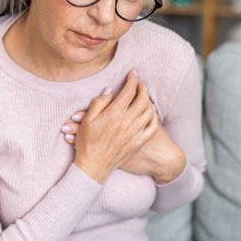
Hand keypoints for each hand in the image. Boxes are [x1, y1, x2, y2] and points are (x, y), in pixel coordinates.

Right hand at [69, 70, 157, 184]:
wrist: (93, 166)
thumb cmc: (87, 142)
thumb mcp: (87, 119)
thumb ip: (99, 102)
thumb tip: (110, 90)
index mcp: (114, 113)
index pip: (129, 90)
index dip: (132, 79)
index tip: (132, 74)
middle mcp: (128, 121)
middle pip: (142, 98)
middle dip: (142, 88)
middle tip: (139, 84)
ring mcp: (135, 132)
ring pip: (149, 111)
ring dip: (148, 100)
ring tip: (144, 96)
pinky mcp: (139, 142)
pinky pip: (152, 126)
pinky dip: (153, 117)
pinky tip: (149, 114)